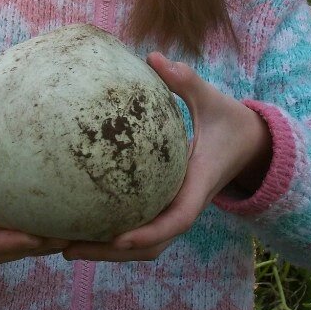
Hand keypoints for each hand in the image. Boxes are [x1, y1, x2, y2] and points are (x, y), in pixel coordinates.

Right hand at [0, 78, 69, 265]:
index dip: (0, 245)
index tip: (34, 236)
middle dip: (27, 249)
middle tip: (66, 237)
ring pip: (10, 239)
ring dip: (41, 243)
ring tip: (76, 231)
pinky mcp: (0, 195)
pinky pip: (22, 215)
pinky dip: (45, 220)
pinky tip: (74, 207)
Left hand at [60, 52, 271, 262]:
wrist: (249, 145)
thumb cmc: (229, 122)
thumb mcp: (213, 101)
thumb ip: (187, 82)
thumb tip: (155, 57)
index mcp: (198, 186)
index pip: (176, 219)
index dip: (147, 232)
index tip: (117, 238)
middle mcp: (184, 205)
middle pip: (149, 245)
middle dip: (110, 252)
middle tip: (67, 250)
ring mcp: (174, 210)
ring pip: (142, 245)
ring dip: (104, 251)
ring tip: (61, 247)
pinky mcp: (164, 207)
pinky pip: (137, 228)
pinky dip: (110, 235)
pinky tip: (76, 228)